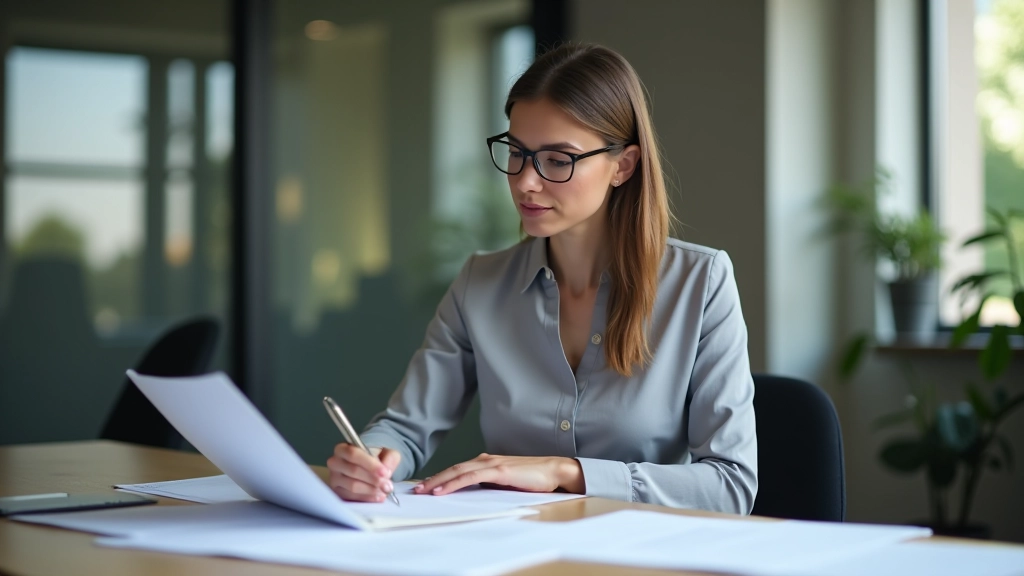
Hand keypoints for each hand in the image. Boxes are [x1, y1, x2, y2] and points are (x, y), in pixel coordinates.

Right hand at [326, 444, 400, 502]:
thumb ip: (389, 458)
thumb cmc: (374, 458)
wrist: (368, 469)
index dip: (370, 464)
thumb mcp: (386, 452)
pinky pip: (351, 497)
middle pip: (353, 471)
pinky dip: (367, 498)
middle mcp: (335, 463)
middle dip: (373, 479)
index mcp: (343, 449)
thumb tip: (387, 472)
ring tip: (384, 491)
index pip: (354, 454)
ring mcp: (334, 479)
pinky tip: (378, 496)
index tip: (385, 472)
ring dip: (371, 490)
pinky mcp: (337, 493)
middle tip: (387, 485)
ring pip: (353, 486)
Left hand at [414, 453, 584, 495]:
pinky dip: (453, 484)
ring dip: (437, 482)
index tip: (425, 487)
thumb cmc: (533, 478)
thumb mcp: (506, 482)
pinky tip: (442, 490)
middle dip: (432, 480)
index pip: (457, 470)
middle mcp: (485, 460)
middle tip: (416, 490)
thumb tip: (474, 491)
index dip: (440, 478)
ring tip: (422, 491)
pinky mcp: (498, 470)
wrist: (553, 471)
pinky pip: (470, 477)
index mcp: (486, 462)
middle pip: (452, 469)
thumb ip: (490, 483)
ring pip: (457, 472)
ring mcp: (491, 464)